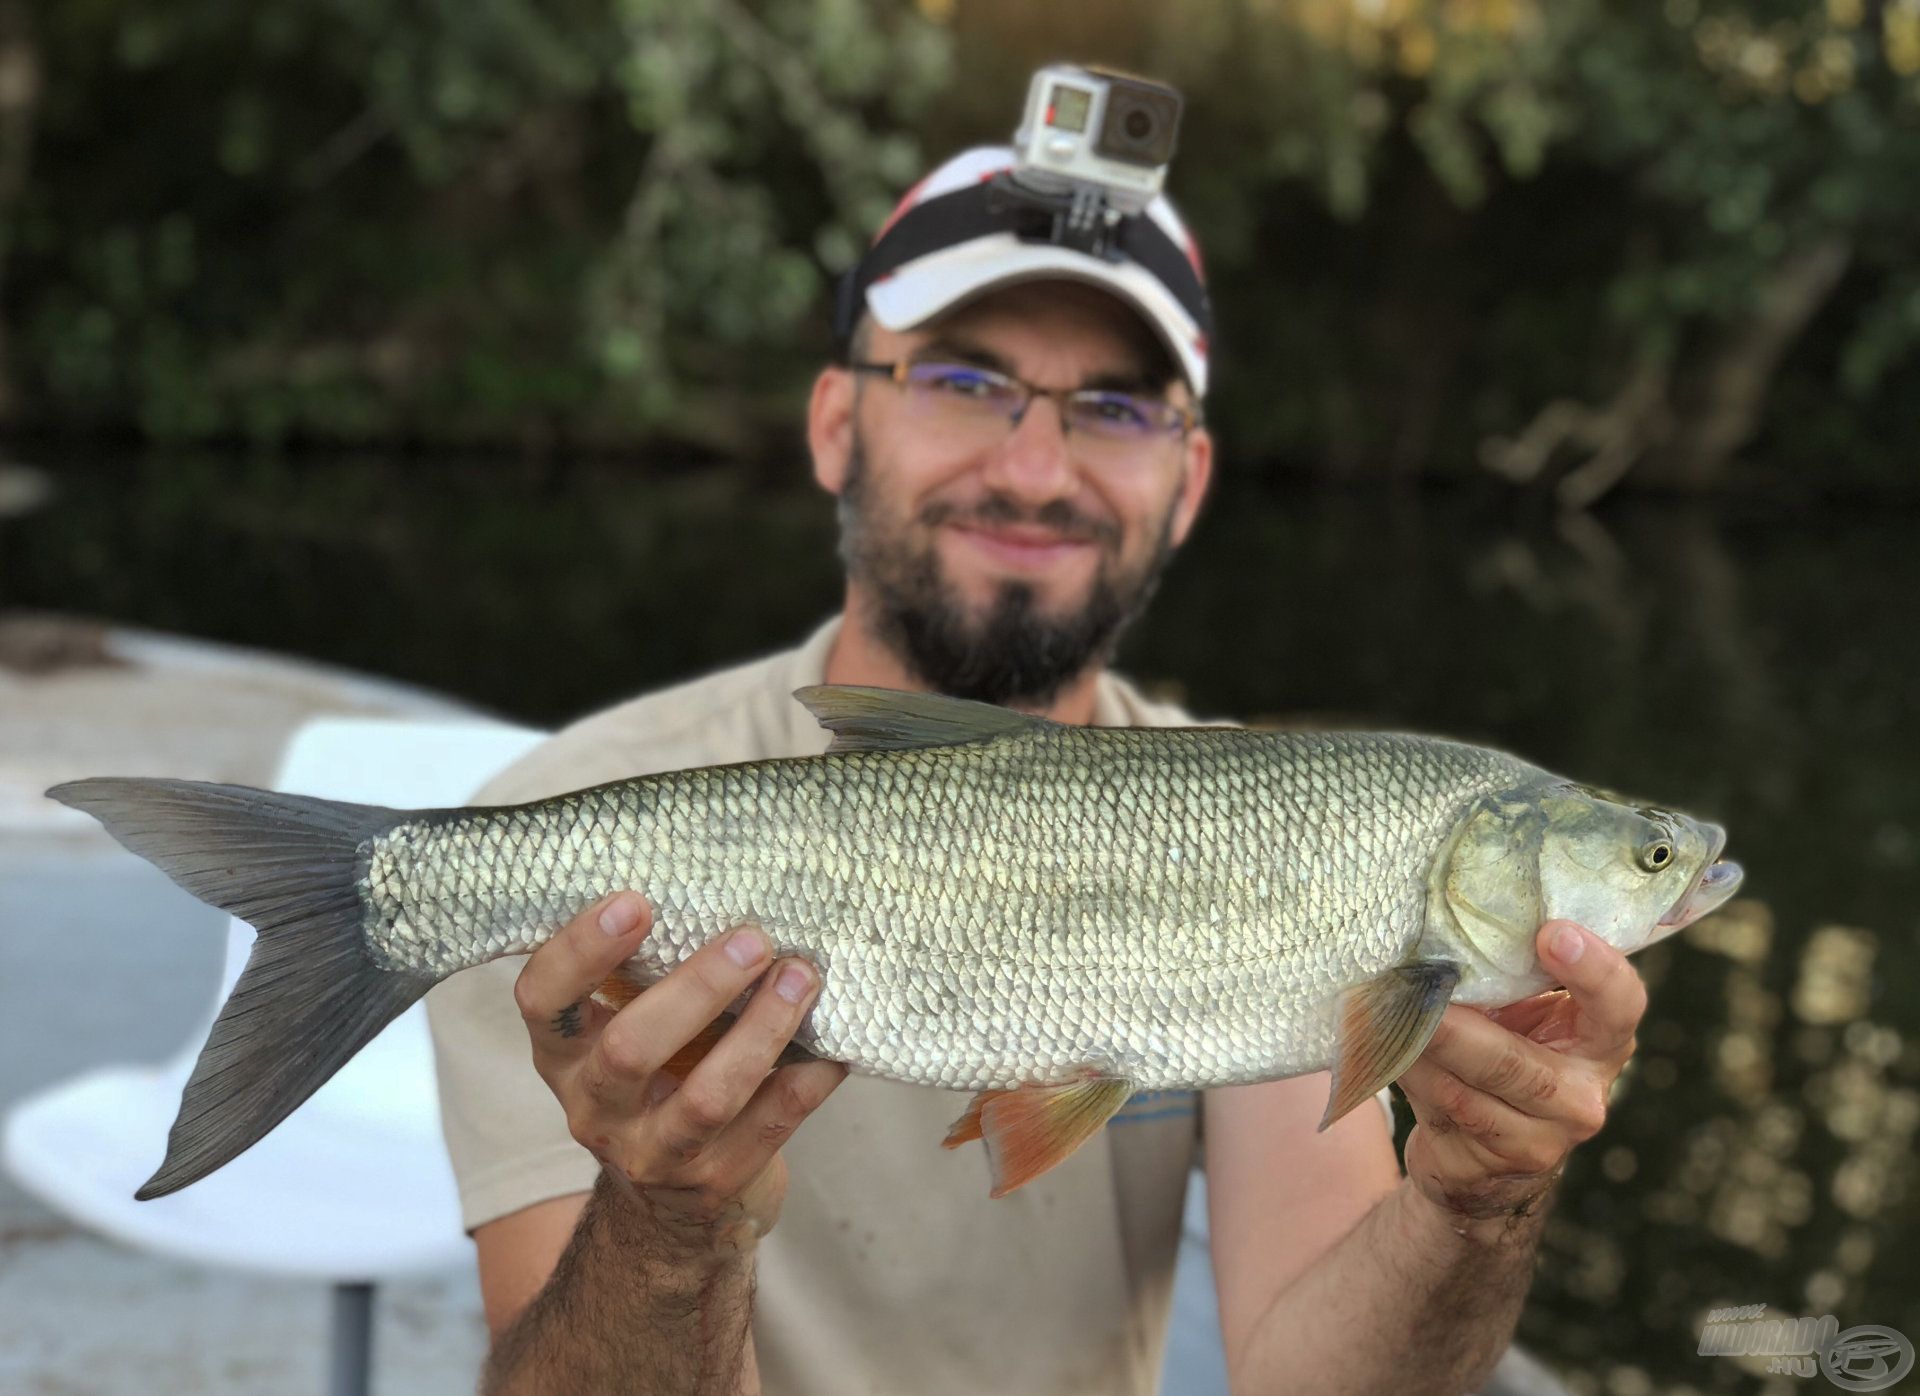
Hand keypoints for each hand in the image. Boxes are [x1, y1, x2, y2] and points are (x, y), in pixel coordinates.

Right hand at [512, 892, 847, 1247]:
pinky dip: (807, 1080)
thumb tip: (717, 877)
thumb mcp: (630, 1028)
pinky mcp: (713, 1184)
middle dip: (698, 988)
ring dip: (762, 1030)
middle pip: (630, 1049)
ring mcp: (653, 1155)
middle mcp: (594, 1109)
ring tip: (801, 977)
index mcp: (564, 1055)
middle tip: (753, 938)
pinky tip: (836, 1046)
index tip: (635, 901)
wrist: (670, 1208)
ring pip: (707, 1098)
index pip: (543, 1001)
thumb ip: (648, 973)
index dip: (579, 951)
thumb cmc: (659, 1079)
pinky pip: (768, 1127)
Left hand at [1398, 920, 1646, 1225]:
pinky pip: (1445, 1110)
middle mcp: (1582, 1094)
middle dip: (1458, 1029)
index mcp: (1602, 1040)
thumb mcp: (1517, 1014)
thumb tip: (1440, 936)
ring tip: (1384, 1014)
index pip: (1620, 1003)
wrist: (1485, 1154)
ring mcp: (1544, 1139)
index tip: (1551, 933)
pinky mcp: (1499, 1164)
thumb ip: (1502, 979)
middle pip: (1516, 1062)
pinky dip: (1412, 1074)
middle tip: (1418, 992)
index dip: (1593, 970)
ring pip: (1468, 1090)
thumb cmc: (1504, 1054)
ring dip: (1419, 1051)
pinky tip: (1387, 1049)